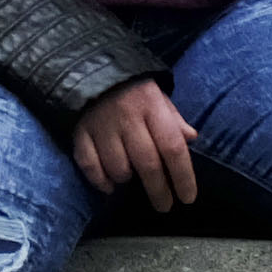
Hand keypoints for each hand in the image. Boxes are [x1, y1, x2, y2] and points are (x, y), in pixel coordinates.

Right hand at [69, 75, 198, 210]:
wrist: (88, 65)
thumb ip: (173, 118)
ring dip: (126, 180)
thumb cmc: (131, 87)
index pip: (173, 147)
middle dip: (159, 190)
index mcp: (152, 106)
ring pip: (118, 168)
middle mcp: (128, 117)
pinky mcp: (80, 131)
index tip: (188, 198)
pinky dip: (99, 181)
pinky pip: (89, 165)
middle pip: (148, 163)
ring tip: (131, 179)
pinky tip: (109, 186)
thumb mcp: (157, 95)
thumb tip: (191, 139)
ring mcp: (102, 125)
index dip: (183, 176)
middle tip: (164, 206)